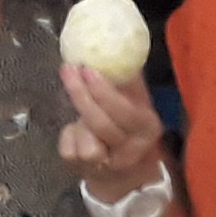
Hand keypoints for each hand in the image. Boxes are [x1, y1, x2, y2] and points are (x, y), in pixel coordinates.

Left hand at [56, 62, 172, 205]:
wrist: (122, 169)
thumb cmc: (126, 124)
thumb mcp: (134, 101)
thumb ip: (128, 79)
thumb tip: (118, 45)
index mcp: (147, 127)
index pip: (125, 111)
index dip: (103, 91)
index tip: (87, 68)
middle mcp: (132, 150)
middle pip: (102, 124)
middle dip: (81, 96)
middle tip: (69, 70)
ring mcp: (109, 165)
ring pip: (86, 144)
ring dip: (78, 125)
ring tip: (80, 114)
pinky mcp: (85, 171)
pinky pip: (69, 151)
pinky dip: (68, 136)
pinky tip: (76, 131)